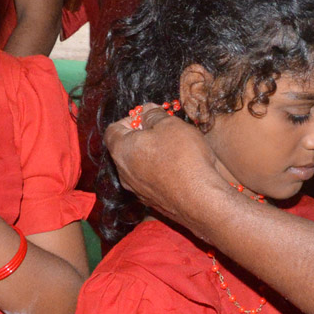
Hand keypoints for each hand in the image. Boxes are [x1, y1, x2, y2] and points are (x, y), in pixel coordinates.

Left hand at [104, 103, 222, 221]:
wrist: (200, 199)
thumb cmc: (183, 158)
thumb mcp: (170, 125)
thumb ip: (154, 115)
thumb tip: (147, 111)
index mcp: (122, 150)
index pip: (113, 129)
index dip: (129, 119)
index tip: (148, 116)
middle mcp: (124, 173)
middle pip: (125, 149)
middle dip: (142, 137)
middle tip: (163, 131)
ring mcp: (137, 191)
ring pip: (139, 167)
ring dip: (152, 156)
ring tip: (175, 151)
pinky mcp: (153, 202)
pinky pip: (151, 182)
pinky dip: (160, 173)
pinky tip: (179, 170)